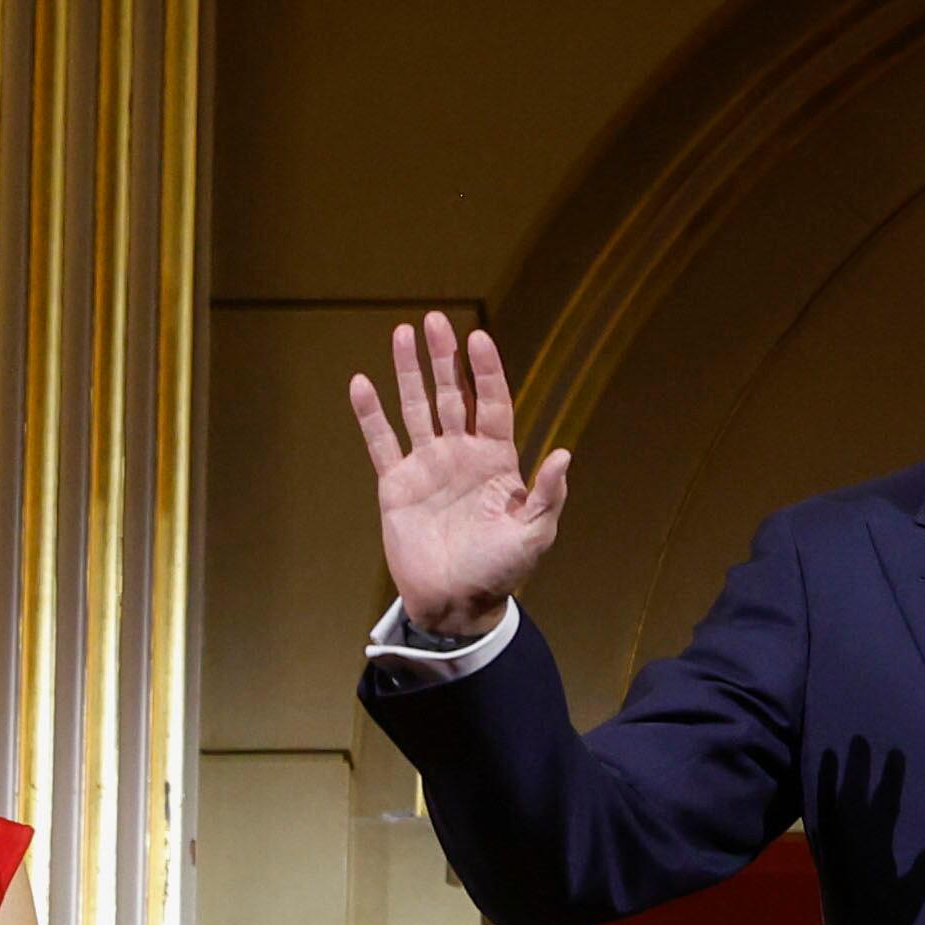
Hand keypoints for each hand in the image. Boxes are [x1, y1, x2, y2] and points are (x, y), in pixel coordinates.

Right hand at [348, 311, 570, 638]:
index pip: (494, 403)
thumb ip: (548, 495)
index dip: (486, 371)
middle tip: (433, 320)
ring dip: (408, 372)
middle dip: (443, 357)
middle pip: (453, 394)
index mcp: (498, 461)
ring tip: (402, 333)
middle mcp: (462, 454)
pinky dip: (370, 413)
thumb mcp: (534, 535)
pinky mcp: (396, 483)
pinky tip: (361, 383)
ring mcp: (428, 466)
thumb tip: (563, 452)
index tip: (478, 337)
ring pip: (416, 407)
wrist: (455, 603)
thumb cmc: (501, 571)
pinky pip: (381, 441)